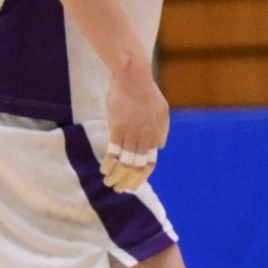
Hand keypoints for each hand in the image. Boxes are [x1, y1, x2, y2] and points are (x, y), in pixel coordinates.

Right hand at [102, 66, 168, 193]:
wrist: (134, 78)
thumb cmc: (147, 92)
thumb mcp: (162, 111)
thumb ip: (162, 130)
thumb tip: (159, 147)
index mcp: (156, 134)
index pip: (150, 163)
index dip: (142, 176)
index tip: (134, 185)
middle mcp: (145, 137)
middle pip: (138, 167)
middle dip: (129, 181)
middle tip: (120, 189)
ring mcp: (131, 133)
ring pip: (125, 162)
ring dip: (117, 176)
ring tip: (109, 183)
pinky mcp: (117, 128)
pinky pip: (113, 151)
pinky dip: (109, 163)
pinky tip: (104, 169)